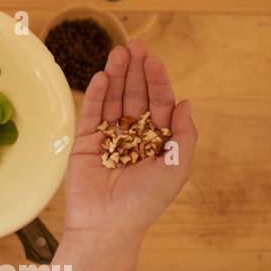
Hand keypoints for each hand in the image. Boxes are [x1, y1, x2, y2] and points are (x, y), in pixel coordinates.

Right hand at [65, 39, 196, 250]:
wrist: (107, 226)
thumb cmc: (145, 201)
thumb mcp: (177, 168)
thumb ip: (184, 135)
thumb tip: (186, 102)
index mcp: (157, 141)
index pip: (158, 103)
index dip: (157, 81)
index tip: (153, 59)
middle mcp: (133, 136)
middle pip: (134, 95)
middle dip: (135, 70)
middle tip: (134, 45)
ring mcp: (108, 137)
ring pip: (112, 99)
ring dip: (116, 76)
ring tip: (117, 53)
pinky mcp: (84, 142)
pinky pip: (90, 113)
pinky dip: (95, 94)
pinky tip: (101, 76)